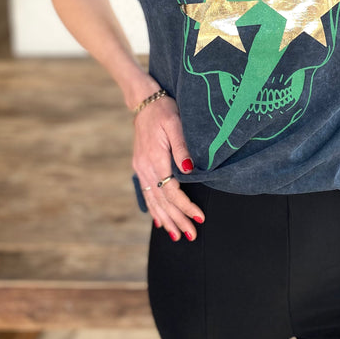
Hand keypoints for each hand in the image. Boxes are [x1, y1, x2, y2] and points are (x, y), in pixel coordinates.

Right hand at [131, 95, 204, 241]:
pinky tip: (159, 222)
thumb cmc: (164, 111)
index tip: (199, 218)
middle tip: (191, 235)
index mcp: (155, 160)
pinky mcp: (140, 167)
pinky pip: (147, 193)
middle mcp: (145, 168)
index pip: (171, 192)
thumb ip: (182, 148)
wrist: (144, 102)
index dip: (185, 207)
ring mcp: (141, 169)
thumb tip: (189, 170)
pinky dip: (154, 210)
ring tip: (177, 236)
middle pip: (162, 201)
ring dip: (166, 219)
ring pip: (153, 201)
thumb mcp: (176, 124)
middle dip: (177, 220)